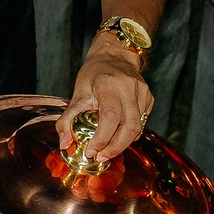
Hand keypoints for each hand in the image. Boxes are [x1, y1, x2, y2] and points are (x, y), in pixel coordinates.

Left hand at [61, 43, 151, 159]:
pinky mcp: (149, 98)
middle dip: (115, 148)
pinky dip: (130, 134)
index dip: (102, 139)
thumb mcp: (77, 93)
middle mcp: (129, 88)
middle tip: (101, 157)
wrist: (114, 56)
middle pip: (130, 127)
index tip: (91, 151)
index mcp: (109, 85)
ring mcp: (142, 93)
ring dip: (123, 143)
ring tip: (108, 149)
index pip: (110, 118)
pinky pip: (142, 123)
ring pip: (138, 128)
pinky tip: (118, 135)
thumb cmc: (94, 74)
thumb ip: (67, 120)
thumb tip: (64, 144)